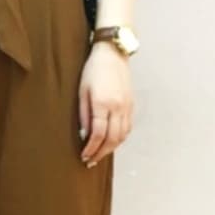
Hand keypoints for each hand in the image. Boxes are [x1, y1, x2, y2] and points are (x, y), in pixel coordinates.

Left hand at [78, 42, 133, 165]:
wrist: (113, 54)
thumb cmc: (93, 70)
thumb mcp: (82, 90)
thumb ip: (83, 114)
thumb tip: (84, 134)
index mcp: (103, 103)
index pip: (98, 134)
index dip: (91, 148)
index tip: (84, 156)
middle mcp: (118, 107)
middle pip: (112, 139)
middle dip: (101, 153)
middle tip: (91, 161)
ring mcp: (127, 106)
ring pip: (122, 136)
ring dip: (111, 148)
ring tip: (100, 154)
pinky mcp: (132, 105)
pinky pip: (127, 127)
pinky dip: (119, 138)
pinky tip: (111, 141)